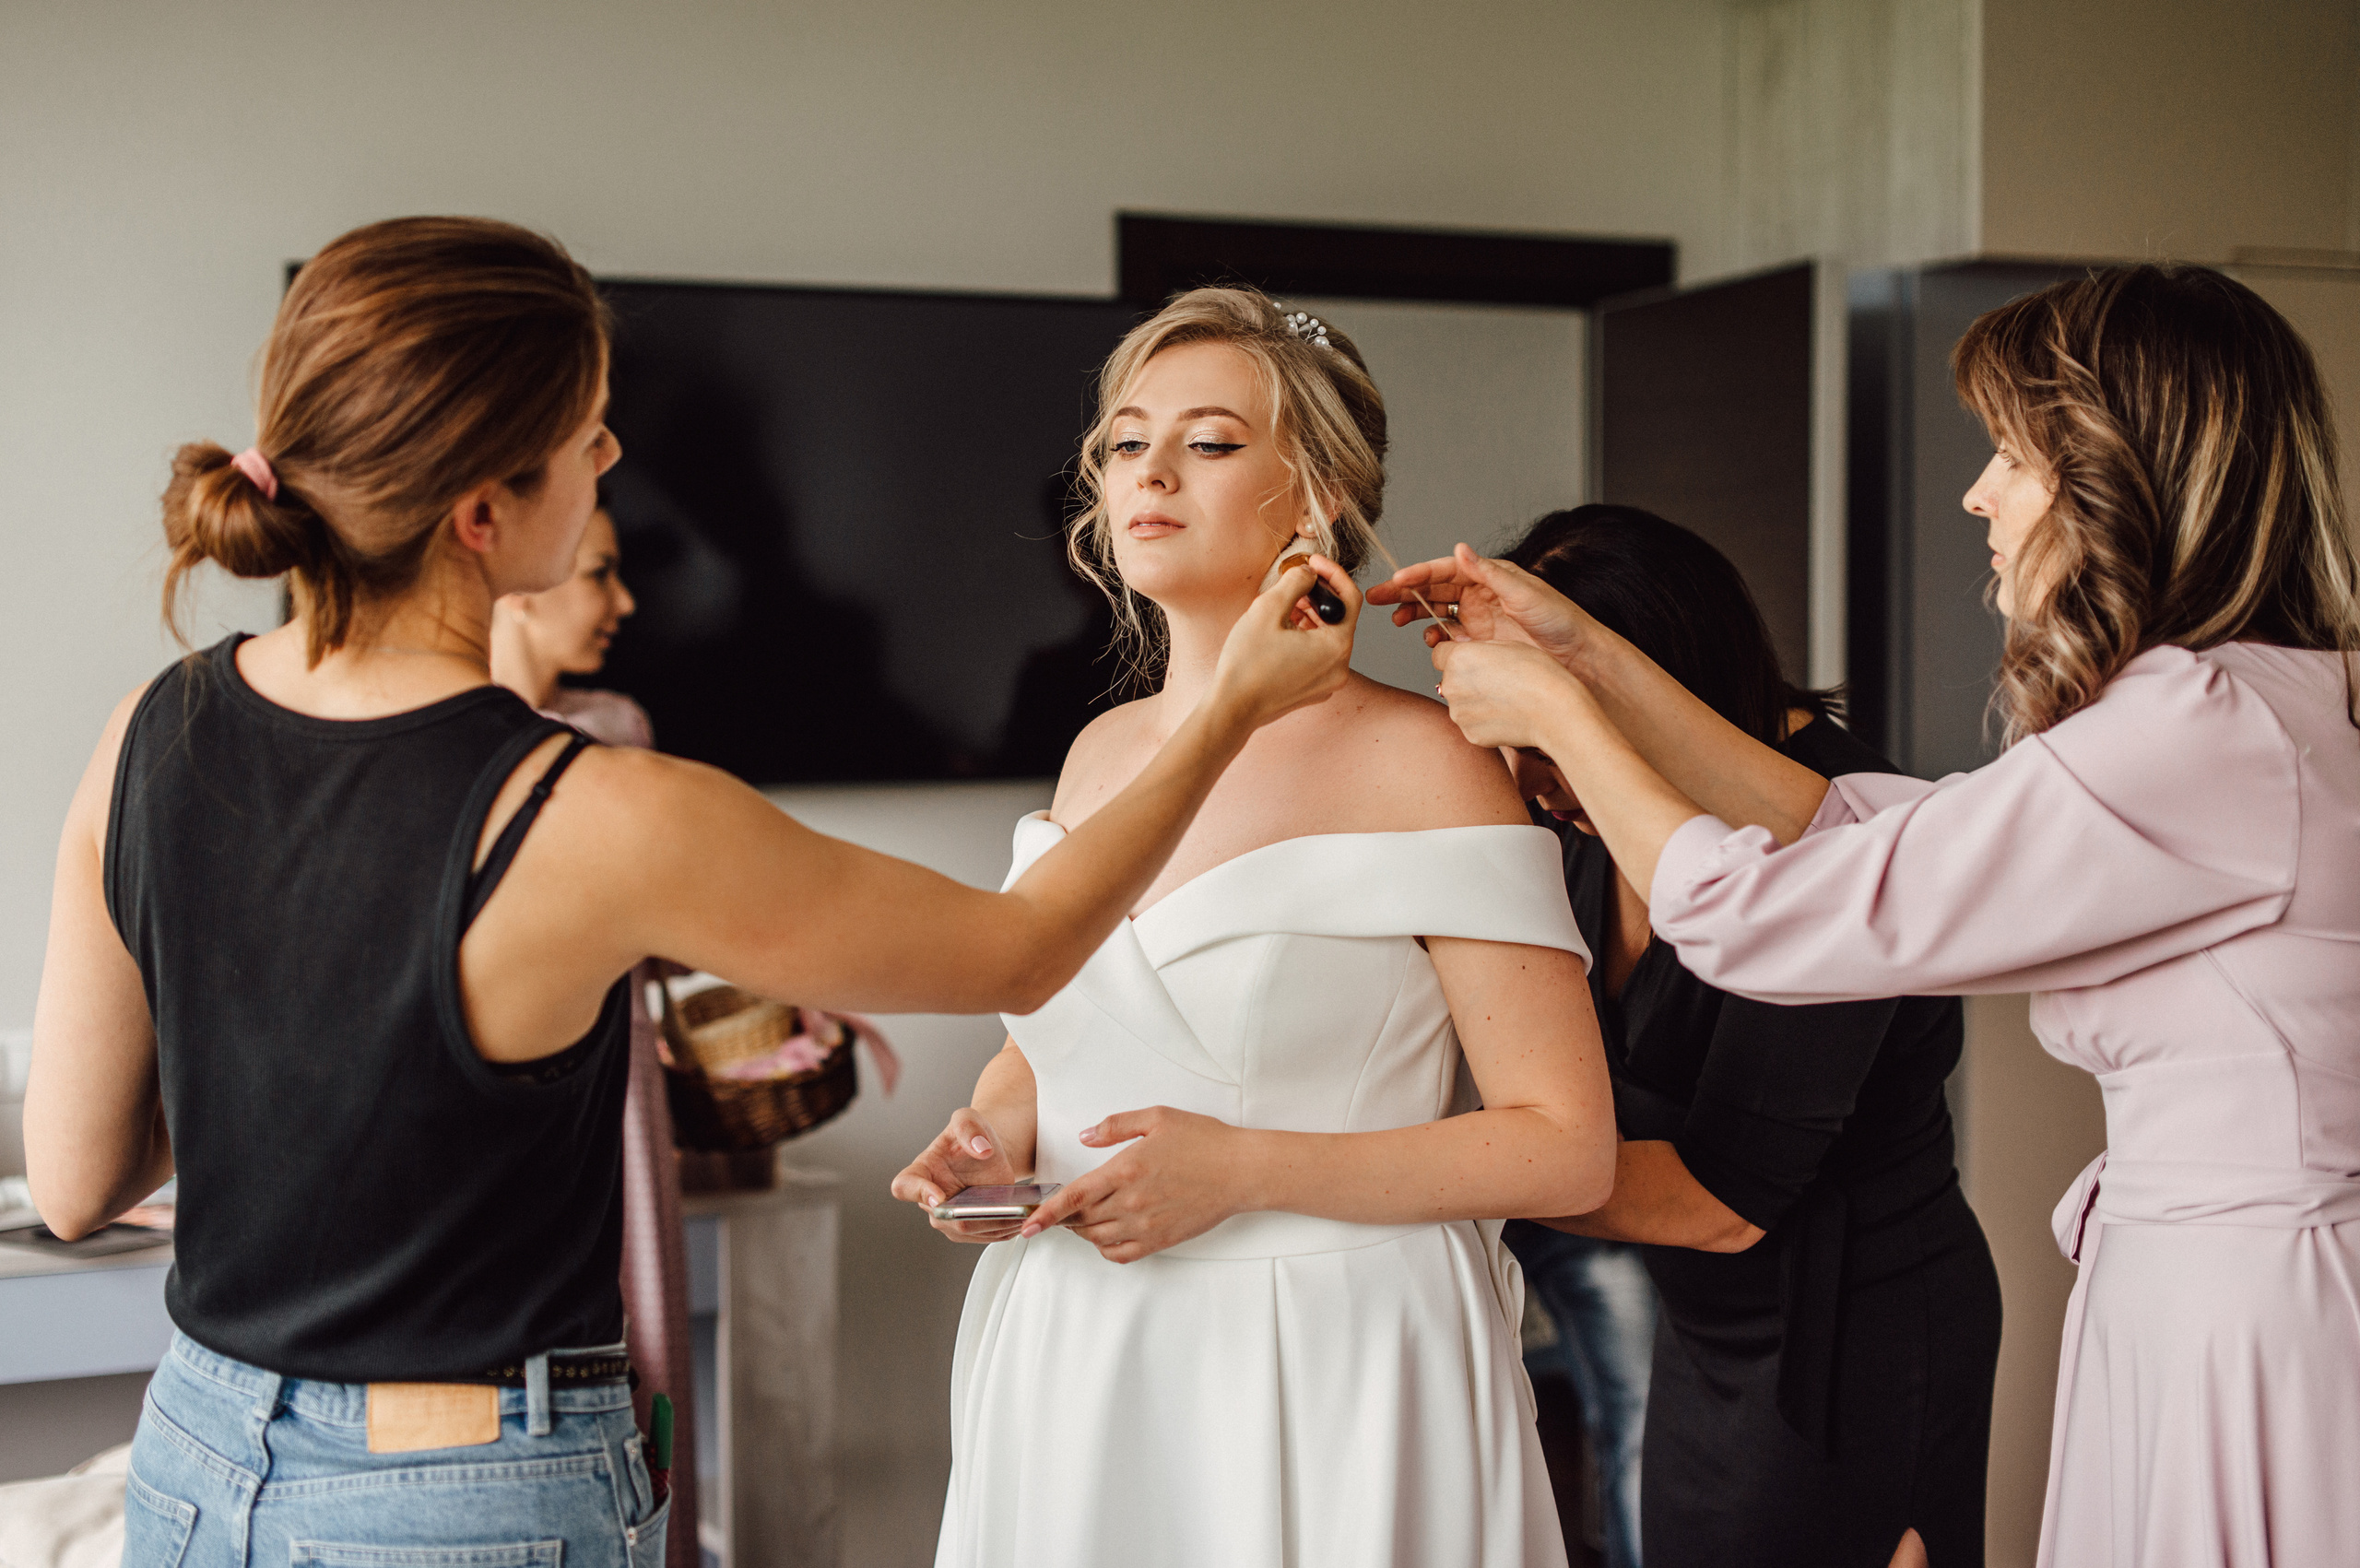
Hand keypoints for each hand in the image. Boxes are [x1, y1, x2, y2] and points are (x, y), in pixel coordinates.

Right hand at [891, 1108, 1023, 1244]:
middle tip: (998, 1207)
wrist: (986, 1151)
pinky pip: (983, 1235)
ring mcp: (947, 1218)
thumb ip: (969, 1128)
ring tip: (1017, 1212)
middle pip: (943, 1217)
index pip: (905, 1187)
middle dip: (971, 1214)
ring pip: (966, 1230)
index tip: (938, 1197)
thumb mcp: (968, 1119)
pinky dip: (1003, 1229)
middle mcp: (929, 1200)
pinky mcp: (968, 1229)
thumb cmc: (970, 1136)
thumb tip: (981, 1149)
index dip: (918, 1194)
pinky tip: (1018, 1219)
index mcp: (920, 1172)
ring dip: (992, 1224)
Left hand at [1019, 1106, 1250, 1263]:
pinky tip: (1107, 1235)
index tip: (1028, 1225)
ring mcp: (1147, 1225)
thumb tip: (1085, 1136)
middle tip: (1062, 1207)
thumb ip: (1115, 1126)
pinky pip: (1122, 1254)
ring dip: (1083, 1232)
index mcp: (1126, 1170)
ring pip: (1098, 1239)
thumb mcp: (1157, 1117)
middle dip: (1064, 1217)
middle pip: (1081, 1221)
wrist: (1241, 1171)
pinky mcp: (1161, 1240)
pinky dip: (1106, 1248)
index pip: (1074, 1199)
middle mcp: (1132, 1202)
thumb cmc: (1204, 1140)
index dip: (1046, 1214)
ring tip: (1083, 1218)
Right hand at [1207, 556, 1359, 729]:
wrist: (1231, 709)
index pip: (1350, 598)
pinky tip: (1281, 631)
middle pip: (1339, 618)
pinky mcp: (1314, 690)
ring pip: (1327, 637)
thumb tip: (1308, 574)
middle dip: (1318, 596)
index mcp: (1336, 646)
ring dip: (1310, 616)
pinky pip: (1318, 655)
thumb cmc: (1247, 663)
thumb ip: (1295, 582)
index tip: (1313, 562)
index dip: (1333, 574)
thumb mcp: (1268, 609)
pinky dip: (1306, 637)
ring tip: (1284, 607)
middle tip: (1293, 583)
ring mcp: (1328, 682)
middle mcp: (1340, 667)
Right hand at [1366, 543, 1599, 669]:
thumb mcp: (1525, 592)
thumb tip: (1459, 549)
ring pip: (1436, 612)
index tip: (1396, 580)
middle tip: (1377, 598)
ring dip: (1415, 614)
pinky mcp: (1481, 644)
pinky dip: (1435, 639)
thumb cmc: (1560, 620)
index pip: (1445, 570)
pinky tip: (1431, 641)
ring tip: (1397, 620)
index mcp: (1490, 576)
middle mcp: (1481, 594)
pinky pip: (1449, 639)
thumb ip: (1489, 573)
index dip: (1419, 574)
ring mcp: (1479, 619)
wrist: (1579, 658)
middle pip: (1434, 589)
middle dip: (1405, 592)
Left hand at [1430, 638, 1596, 752]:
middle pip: (1450, 679)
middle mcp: (1451, 686)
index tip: (1471, 660)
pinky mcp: (1470, 735)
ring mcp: (1459, 714)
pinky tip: (1506, 716)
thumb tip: (1466, 655)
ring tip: (1505, 699)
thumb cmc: (1538, 675)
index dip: (1456, 655)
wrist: (1554, 712)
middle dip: (1466, 679)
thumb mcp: (1508, 645)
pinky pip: (1472, 724)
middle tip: (1496, 681)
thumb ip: (1479, 649)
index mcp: (1458, 659)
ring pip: (1460, 703)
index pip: (1439, 654)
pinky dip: (1484, 721)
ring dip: (1475, 701)